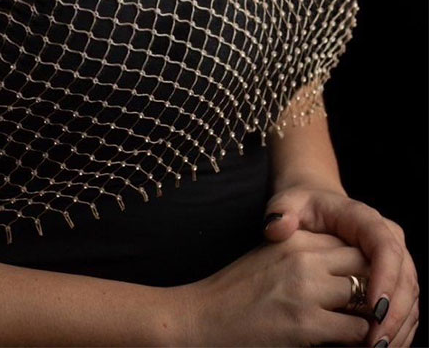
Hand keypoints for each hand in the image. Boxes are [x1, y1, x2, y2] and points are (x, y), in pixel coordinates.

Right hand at [181, 229, 372, 346]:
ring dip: (371, 317)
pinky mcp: (306, 322)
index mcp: (295, 238)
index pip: (351, 244)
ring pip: (368, 297)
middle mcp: (304, 256)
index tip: (365, 289)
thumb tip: (345, 274)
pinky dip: (360, 340)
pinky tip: (348, 344)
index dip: (364, 268)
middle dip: (374, 288)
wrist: (200, 317)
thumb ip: (306, 257)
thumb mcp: (272, 259)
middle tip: (374, 311)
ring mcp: (306, 288)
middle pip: (365, 265)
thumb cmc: (236, 294)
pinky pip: (357, 331)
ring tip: (366, 331)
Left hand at [262, 185, 419, 346]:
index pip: (384, 247)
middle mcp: (387, 238)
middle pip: (404, 277)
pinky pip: (404, 305)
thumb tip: (278, 226)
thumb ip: (281, 212)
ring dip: (399, 326)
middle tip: (377, 342)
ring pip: (408, 296)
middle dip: (394, 313)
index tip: (375, 308)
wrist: (317, 207)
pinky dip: (398, 328)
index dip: (385, 278)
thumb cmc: (303, 208)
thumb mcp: (288, 204)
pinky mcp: (394, 278)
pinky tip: (383, 347)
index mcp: (364, 219)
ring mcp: (394, 260)